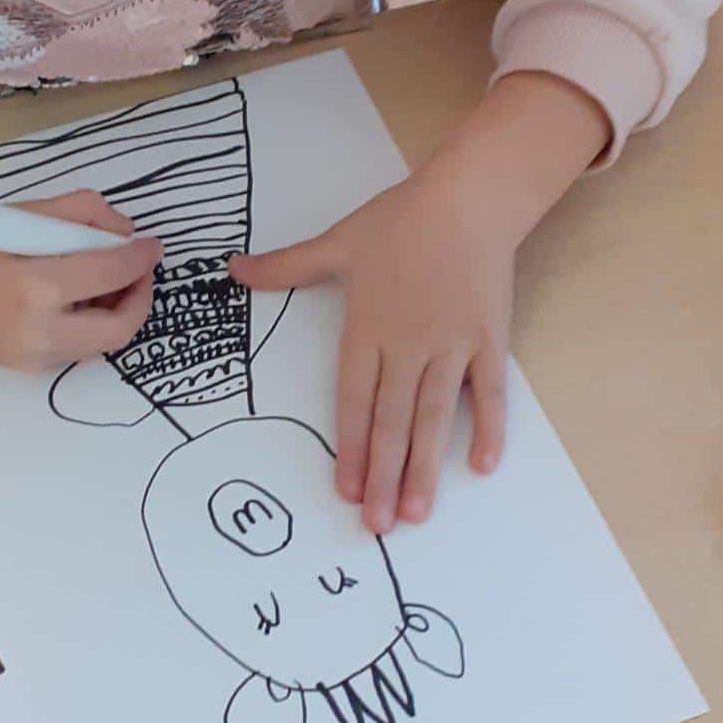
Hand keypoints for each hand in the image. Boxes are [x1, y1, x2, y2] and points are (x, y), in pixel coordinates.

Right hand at [0, 191, 159, 372]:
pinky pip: (70, 349)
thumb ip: (76, 216)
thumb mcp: (17, 213)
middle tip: (137, 269)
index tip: (152, 245)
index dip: (140, 258)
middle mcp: (37, 333)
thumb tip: (119, 231)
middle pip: (118, 331)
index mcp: (35, 289)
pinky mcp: (16, 367)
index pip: (111, 274)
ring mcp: (27, 358)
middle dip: (138, 299)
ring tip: (105, 279)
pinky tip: (73, 296)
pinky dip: (85, 324)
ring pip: (96, 346)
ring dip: (114, 314)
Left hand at [236, 172, 512, 533]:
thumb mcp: (338, 242)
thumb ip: (287, 266)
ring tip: (416, 513)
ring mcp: (450, 345)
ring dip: (425, 468)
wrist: (469, 197)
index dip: (348, 448)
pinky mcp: (488, 340)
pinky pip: (489, 393)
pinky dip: (488, 429)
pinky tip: (480, 466)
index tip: (344, 489)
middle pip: (392, 422)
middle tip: (376, 525)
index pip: (353, 401)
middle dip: (382, 477)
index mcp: (366, 328)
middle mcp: (407, 345)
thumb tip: (233, 270)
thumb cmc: (402, 219)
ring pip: (435, 418)